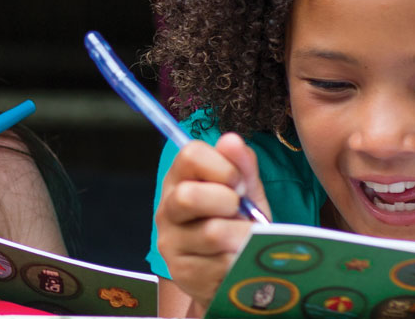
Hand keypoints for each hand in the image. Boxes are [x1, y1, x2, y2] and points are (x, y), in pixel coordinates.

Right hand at [154, 133, 268, 309]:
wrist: (231, 270)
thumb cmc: (236, 224)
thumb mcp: (244, 192)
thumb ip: (241, 166)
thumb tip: (231, 140)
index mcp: (180, 180)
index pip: (190, 155)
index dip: (221, 166)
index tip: (238, 183)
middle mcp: (167, 210)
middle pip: (188, 196)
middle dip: (226, 202)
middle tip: (239, 211)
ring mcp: (171, 243)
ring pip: (211, 233)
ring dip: (241, 235)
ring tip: (247, 238)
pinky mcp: (183, 273)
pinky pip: (220, 264)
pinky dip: (240, 261)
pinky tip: (239, 260)